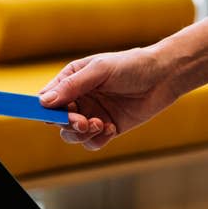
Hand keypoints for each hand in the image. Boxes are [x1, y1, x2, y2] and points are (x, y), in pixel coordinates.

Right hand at [38, 9, 207, 150]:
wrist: (164, 76)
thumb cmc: (131, 65)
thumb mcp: (99, 70)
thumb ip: (72, 86)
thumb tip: (44, 101)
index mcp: (71, 80)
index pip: (47, 98)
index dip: (44, 109)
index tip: (49, 115)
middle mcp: (79, 99)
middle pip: (57, 121)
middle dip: (68, 124)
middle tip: (83, 121)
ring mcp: (92, 115)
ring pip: (73, 135)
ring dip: (82, 134)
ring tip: (100, 124)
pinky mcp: (108, 128)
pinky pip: (92, 143)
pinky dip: (98, 140)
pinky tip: (111, 128)